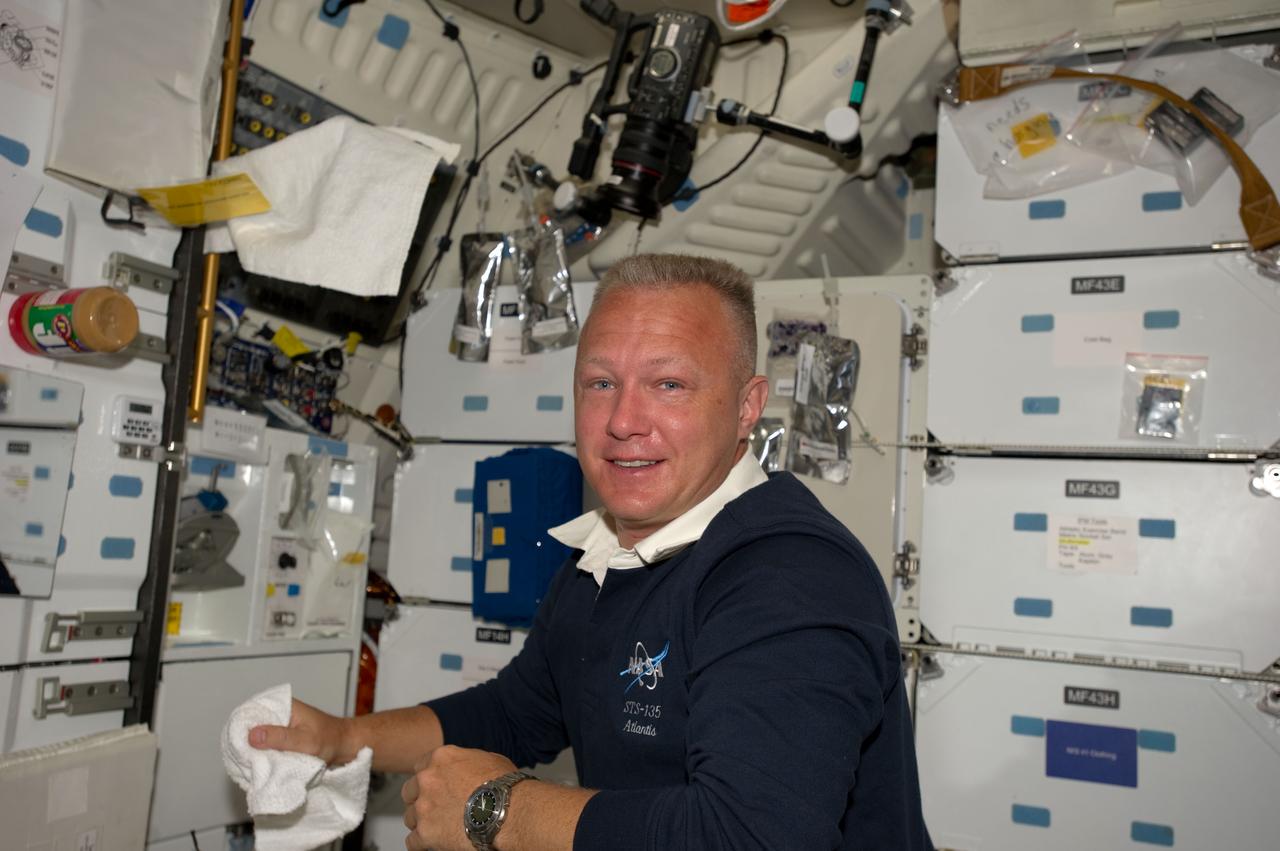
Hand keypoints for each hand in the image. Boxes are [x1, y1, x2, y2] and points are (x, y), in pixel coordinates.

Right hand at [248, 698, 352, 765]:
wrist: (345, 746)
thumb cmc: (330, 740)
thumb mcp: (305, 741)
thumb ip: (280, 738)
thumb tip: (251, 735)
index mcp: (282, 705)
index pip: (250, 713)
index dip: (239, 730)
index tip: (236, 750)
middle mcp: (277, 713)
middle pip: (250, 728)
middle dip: (245, 745)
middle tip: (243, 764)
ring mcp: (278, 727)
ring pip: (256, 741)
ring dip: (253, 754)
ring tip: (250, 768)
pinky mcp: (280, 740)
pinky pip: (264, 748)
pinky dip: (262, 758)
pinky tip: (259, 768)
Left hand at [402, 746, 517, 850]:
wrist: (508, 811)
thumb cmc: (504, 787)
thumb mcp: (488, 759)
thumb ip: (467, 762)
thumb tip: (468, 768)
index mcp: (442, 758)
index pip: (420, 767)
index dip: (429, 779)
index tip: (434, 787)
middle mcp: (428, 780)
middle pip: (410, 791)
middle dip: (420, 799)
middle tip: (435, 808)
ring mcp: (424, 807)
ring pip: (410, 817)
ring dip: (422, 822)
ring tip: (439, 826)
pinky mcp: (425, 832)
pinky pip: (412, 841)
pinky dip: (422, 843)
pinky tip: (433, 842)